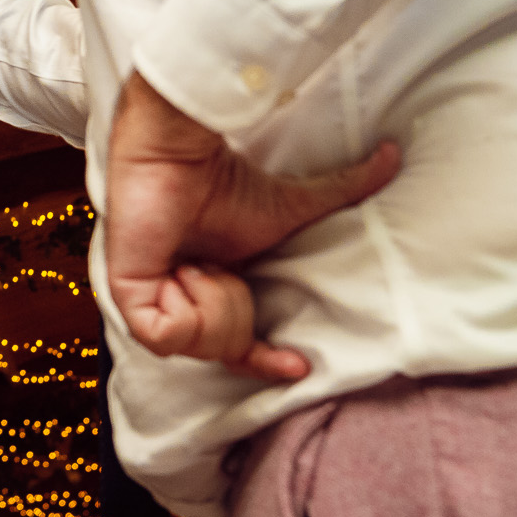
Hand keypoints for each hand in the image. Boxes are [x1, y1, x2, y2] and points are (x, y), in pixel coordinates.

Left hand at [105, 72, 398, 380]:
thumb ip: (344, 191)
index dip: (265, 363)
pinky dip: (186, 303)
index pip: (234, 348)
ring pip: (200, 344)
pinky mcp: (123, 295)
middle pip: (225, 350)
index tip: (299, 365)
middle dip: (239, 312)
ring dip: (215, 301)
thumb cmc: (224, 177)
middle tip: (222, 267)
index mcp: (211, 291)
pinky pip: (167, 334)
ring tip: (195, 259)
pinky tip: (178, 267)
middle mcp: (176, 301)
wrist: (179, 150)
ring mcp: (146, 300)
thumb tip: (394, 156)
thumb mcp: (294, 206)